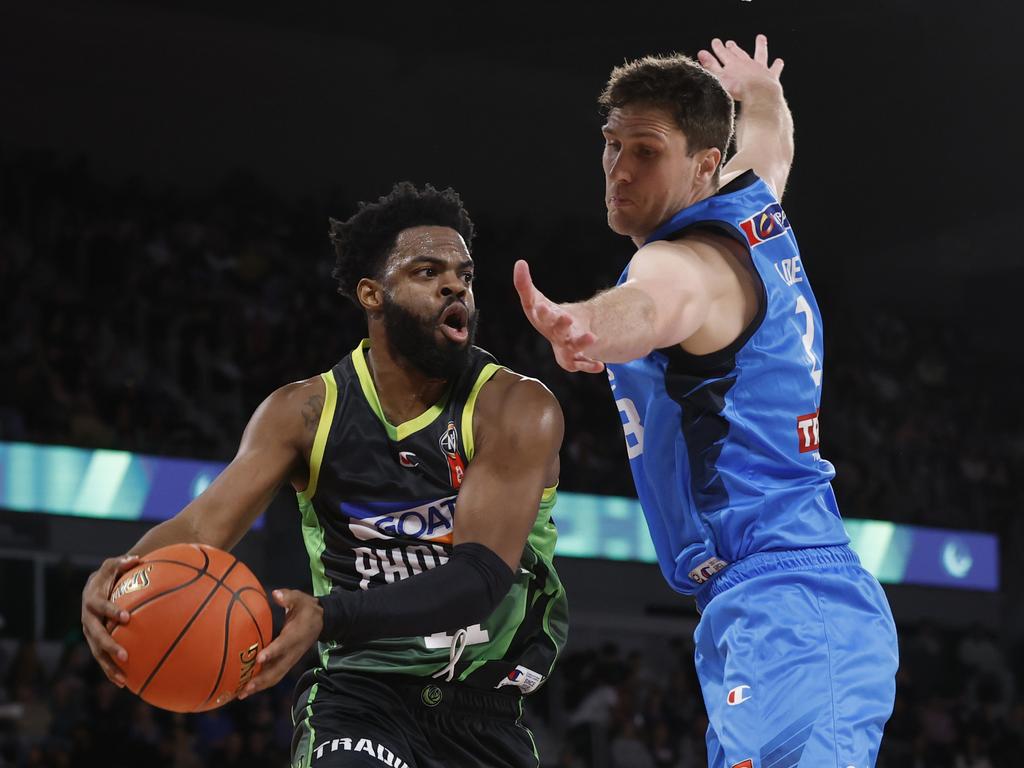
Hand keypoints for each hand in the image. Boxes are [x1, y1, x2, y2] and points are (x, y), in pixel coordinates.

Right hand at [81, 554, 140, 686]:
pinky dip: (110, 671)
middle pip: (96, 635)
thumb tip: (136, 559)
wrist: (95, 586)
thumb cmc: (110, 574)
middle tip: (125, 655)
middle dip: (109, 646)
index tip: (127, 617)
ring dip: (108, 666)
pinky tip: (125, 684)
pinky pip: (102, 659)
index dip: (112, 611)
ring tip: (123, 679)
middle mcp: (87, 620)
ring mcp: (90, 634)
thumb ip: (123, 562)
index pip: (101, 606)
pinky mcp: (95, 643)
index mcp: (92, 601)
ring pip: (96, 653)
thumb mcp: (113, 565)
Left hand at [238, 589, 321, 699]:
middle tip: (245, 687)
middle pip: (277, 669)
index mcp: (295, 635)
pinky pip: (274, 676)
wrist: (321, 621)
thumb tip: (276, 594)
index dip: (272, 652)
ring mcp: (290, 659)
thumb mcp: (300, 599)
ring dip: (260, 686)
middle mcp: (293, 651)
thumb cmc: (306, 609)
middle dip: (262, 679)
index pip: (283, 645)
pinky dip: (262, 684)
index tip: (259, 658)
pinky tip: (247, 688)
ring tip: (242, 693)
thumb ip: (288, 597)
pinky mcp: (287, 663)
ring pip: (275, 676)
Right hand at [513, 260, 604, 373]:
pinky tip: (600, 366)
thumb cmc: (546, 315)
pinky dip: (590, 366)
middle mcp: (552, 334)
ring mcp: (564, 347)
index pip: (538, 315)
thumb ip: (524, 283)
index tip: (543, 307)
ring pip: (571, 348)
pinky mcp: (575, 358)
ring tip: (593, 338)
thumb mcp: (535, 299)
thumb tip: (520, 262)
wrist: (561, 334)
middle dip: (560, 325)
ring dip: (580, 344)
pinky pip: (582, 364)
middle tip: (567, 318)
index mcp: (541, 319)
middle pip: (555, 330)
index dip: (541, 312)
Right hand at [697, 34, 783, 101]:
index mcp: (733, 64)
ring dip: (760, 46)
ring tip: (760, 38)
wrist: (758, 93)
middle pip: (739, 53)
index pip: (723, 54)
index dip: (718, 48)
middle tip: (730, 43)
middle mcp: (747, 63)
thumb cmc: (738, 88)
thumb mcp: (718, 77)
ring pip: (759, 54)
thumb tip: (701, 53)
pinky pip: (774, 69)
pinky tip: (779, 61)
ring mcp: (759, 68)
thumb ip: (710, 66)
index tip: (715, 42)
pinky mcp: (770, 76)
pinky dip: (777, 65)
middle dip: (733, 48)